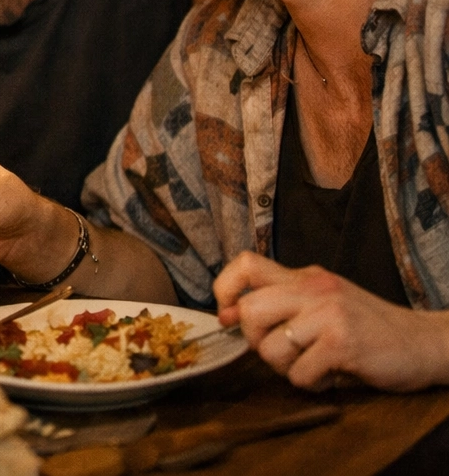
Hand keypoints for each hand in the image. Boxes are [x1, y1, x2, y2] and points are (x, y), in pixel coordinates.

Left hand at [214, 252, 448, 391]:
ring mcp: (328, 314)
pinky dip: (312, 383)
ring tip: (313, 364)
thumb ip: (281, 303)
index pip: (245, 264)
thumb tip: (228, 315)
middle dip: (256, 340)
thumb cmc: (369, 327)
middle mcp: (314, 288)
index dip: (224, 289)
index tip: (228, 315)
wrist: (424, 342)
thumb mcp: (323, 303)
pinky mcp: (343, 343)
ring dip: (287, 368)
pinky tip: (331, 376)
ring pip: (270, 348)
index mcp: (304, 276)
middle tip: (283, 350)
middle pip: (249, 310)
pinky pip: (300, 373)